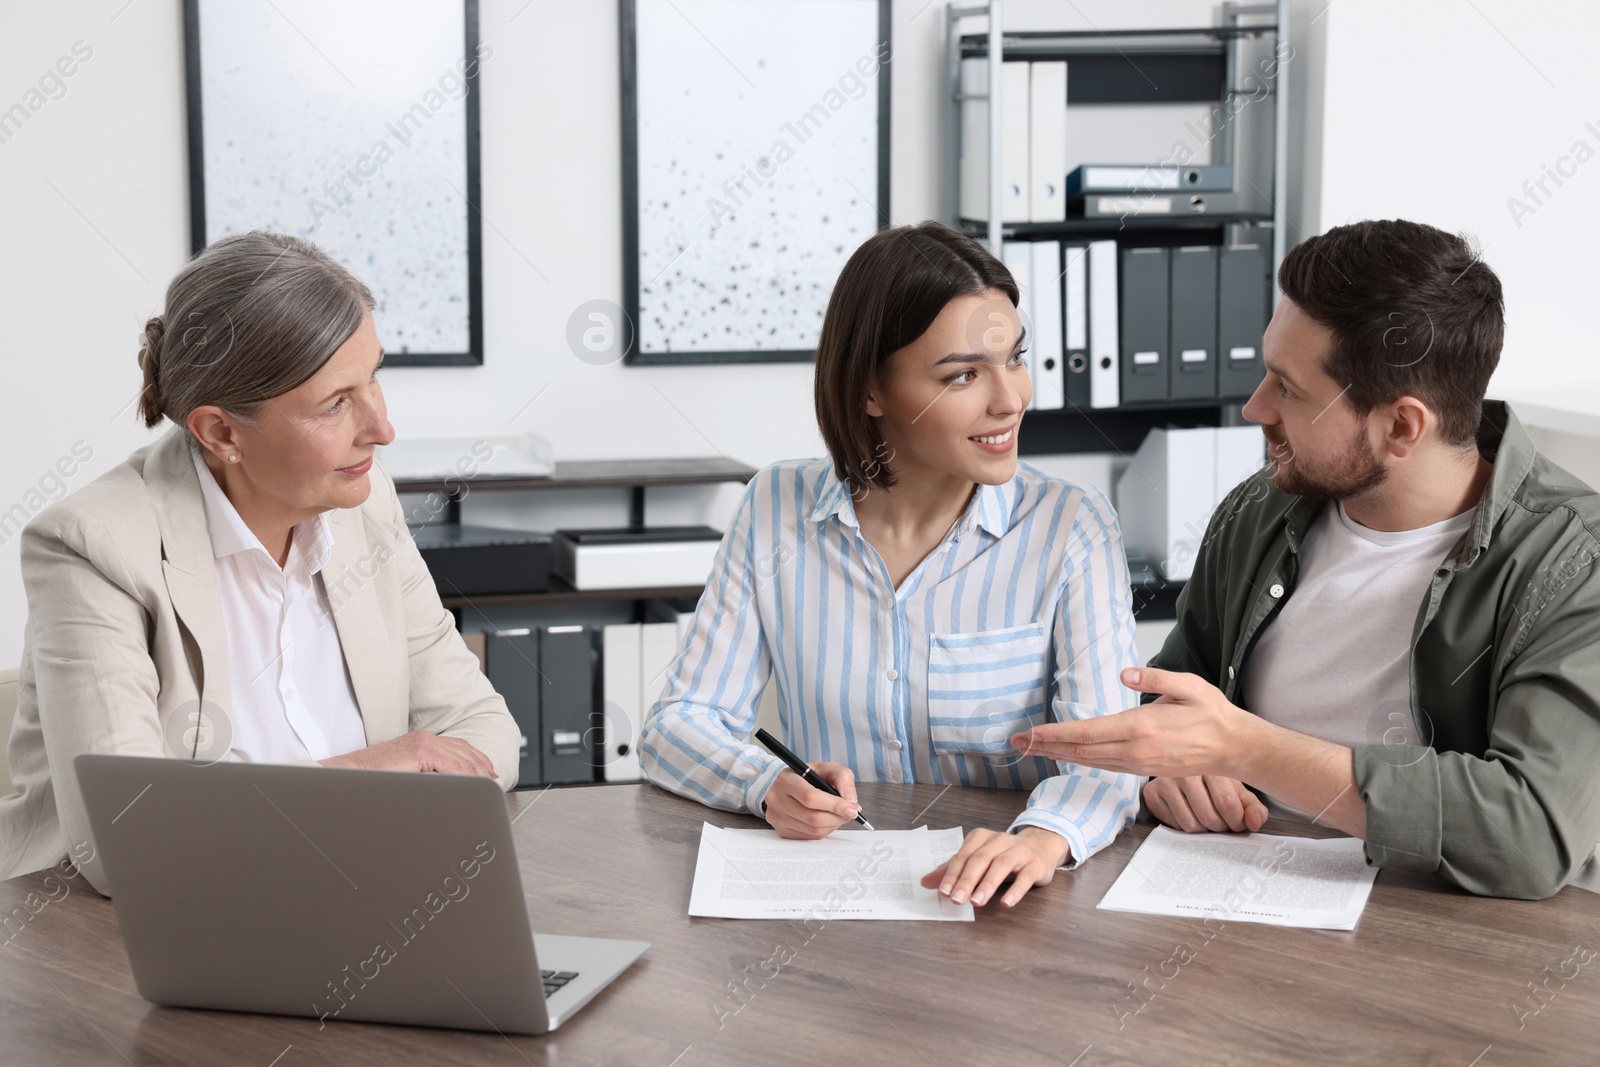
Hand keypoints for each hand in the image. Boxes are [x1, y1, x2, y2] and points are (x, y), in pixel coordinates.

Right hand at [320, 730, 498, 777]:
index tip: (488, 772)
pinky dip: (465, 775)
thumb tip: (443, 788)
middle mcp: (425, 738)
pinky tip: (472, 786)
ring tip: (487, 786)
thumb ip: (424, 774)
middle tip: (494, 780)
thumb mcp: (405, 772)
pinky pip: (450, 765)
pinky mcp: (419, 751)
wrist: (349, 774)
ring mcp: (423, 743)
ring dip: (476, 773)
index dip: (476, 760)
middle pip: (464, 752)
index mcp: (422, 741)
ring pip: (460, 759)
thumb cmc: (372, 778)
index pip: (458, 748)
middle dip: (482, 766)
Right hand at [761, 762, 858, 838]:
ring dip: (833, 824)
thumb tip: (850, 800)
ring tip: (839, 815)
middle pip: (813, 817)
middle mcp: (776, 799)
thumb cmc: (807, 777)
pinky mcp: (781, 830)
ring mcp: (776, 817)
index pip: (811, 797)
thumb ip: (842, 777)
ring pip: (813, 830)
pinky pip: (809, 836)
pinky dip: (824, 830)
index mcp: (786, 780)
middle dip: (838, 817)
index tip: (852, 809)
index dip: (835, 805)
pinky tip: (826, 820)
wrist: (786, 786)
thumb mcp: (826, 768)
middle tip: (850, 812)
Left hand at [919, 826, 1069, 908]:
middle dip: (967, 880)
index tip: (944, 891)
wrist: (1042, 846)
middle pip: (980, 859)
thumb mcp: (978, 858)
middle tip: (957, 900)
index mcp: (982, 837)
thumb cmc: (1004, 854)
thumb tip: (925, 882)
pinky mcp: (1036, 865)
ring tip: (976, 902)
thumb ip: (954, 870)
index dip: (953, 874)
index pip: (964, 855)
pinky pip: (1026, 877)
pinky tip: (1006, 903)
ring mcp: (1020, 851)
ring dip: (987, 884)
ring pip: (1001, 865)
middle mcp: (1000, 841)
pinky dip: (1016, 890)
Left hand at [1010, 666, 1255, 778]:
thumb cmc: (1212, 715)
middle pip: (1080, 751)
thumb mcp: (1188, 686)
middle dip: (1045, 747)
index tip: (1031, 733)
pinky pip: (1103, 766)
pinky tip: (1066, 755)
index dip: (1055, 734)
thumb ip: (1154, 678)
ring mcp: (1138, 763)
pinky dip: (1080, 760)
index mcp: (1141, 727)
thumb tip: (1126, 673)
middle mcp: (1134, 750)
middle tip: (1017, 743)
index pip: (1087, 733)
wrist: (1234, 748)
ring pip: (1089, 761)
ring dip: (1058, 755)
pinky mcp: (1142, 769)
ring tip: (1033, 748)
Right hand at [1144, 776, 1267, 833]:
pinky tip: (1189, 813)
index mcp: (1211, 764)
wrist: (1183, 766)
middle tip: (1222, 823)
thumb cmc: (1214, 781)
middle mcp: (1185, 770)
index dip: (1237, 822)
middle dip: (1220, 828)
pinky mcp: (1152, 792)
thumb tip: (1255, 822)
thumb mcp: (1239, 791)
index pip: (1228, 804)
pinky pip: (1173, 824)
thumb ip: (1254, 808)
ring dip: (1202, 829)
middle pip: (1209, 817)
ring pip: (1190, 824)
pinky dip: (1184, 826)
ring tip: (1206, 818)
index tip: (1237, 823)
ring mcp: (1166, 780)